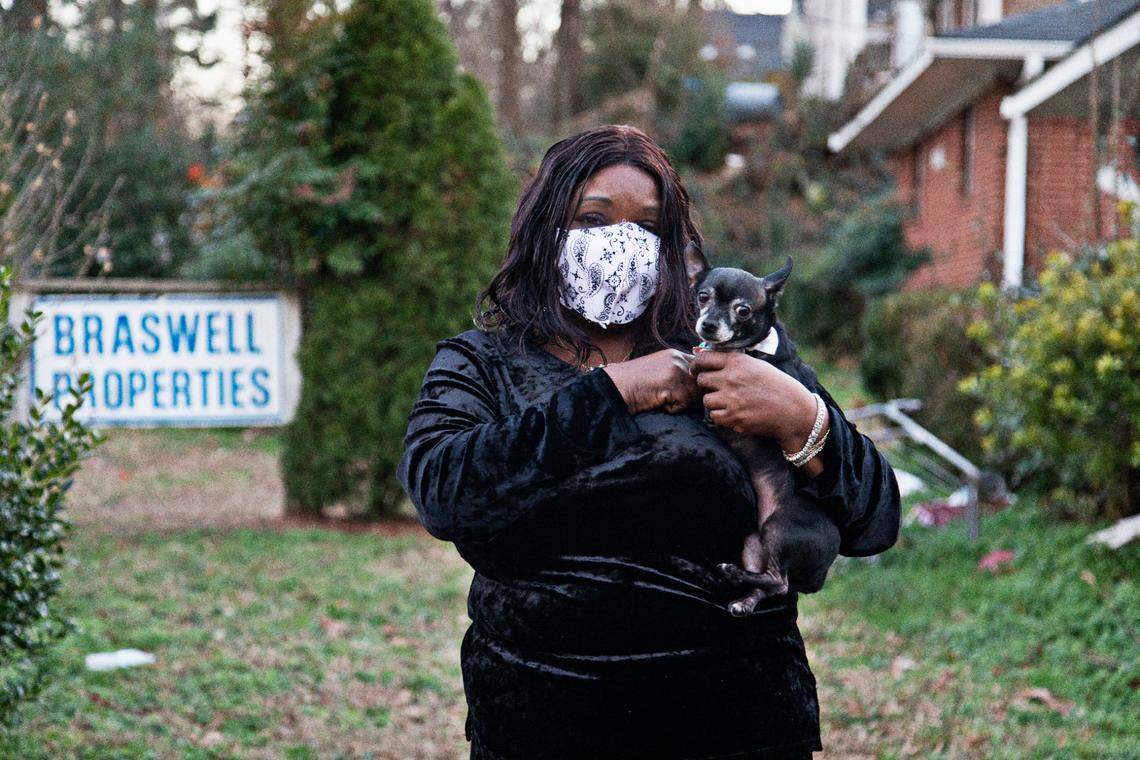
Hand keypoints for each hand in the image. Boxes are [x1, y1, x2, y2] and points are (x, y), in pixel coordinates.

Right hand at [604, 349, 698, 414]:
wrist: (616, 386)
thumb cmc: (634, 382)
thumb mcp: (658, 368)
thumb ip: (677, 370)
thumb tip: (697, 381)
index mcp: (675, 354)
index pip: (700, 368)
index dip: (694, 382)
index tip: (680, 389)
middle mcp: (677, 359)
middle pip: (699, 383)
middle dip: (688, 394)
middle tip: (669, 396)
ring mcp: (675, 371)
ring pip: (694, 394)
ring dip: (680, 401)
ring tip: (662, 398)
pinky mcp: (671, 384)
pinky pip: (683, 403)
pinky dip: (672, 408)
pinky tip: (658, 402)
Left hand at [691, 351, 819, 453]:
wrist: (792, 409)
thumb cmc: (775, 385)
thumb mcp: (756, 365)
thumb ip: (733, 363)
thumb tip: (706, 358)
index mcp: (737, 361)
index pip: (703, 358)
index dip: (697, 364)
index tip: (697, 369)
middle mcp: (731, 378)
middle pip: (701, 379)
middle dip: (706, 384)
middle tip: (717, 388)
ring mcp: (731, 398)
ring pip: (706, 400)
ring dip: (714, 402)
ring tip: (729, 402)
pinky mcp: (733, 417)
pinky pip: (714, 416)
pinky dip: (721, 416)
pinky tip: (733, 413)